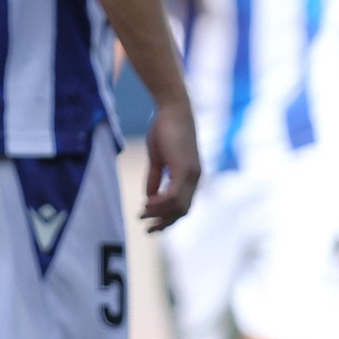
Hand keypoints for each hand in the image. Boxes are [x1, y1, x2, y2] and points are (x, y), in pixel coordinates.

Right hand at [141, 99, 198, 232]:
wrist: (173, 109)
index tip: (152, 225)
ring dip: (160, 214)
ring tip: (143, 215)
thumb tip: (149, 198)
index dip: (168, 218)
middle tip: (148, 229)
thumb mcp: (158, 159)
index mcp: (191, 177)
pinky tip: (147, 204)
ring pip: (179, 206)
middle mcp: (196, 179)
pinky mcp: (185, 169)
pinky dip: (160, 203)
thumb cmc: (164, 129)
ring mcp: (192, 175)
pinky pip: (174, 195)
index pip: (183, 206)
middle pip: (182, 211)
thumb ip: (155, 178)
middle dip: (165, 222)